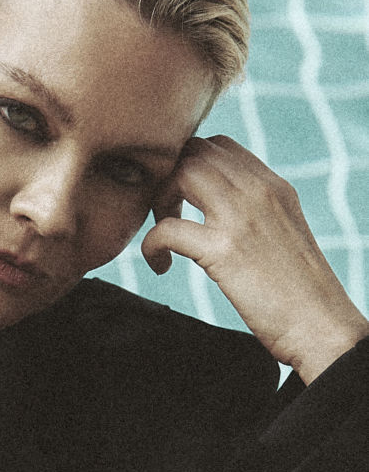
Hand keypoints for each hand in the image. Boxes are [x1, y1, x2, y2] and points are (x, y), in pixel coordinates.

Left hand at [141, 136, 368, 384]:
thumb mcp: (282, 233)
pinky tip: (160, 265)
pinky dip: (151, 245)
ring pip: (180, 174)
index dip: (189, 166)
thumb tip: (220, 211)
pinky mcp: (224, 251)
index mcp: (273, 186)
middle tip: (168, 216)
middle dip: (169, 179)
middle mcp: (258, 191)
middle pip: (194, 152)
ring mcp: (241, 217)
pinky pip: (167, 229)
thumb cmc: (299, 292)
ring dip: (159, 201)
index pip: (219, 146)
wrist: (320, 326)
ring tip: (164, 235)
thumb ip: (254, 212)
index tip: (183, 199)